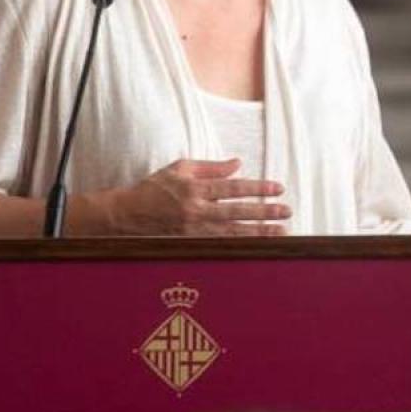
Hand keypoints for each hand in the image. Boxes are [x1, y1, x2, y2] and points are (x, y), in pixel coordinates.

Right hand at [104, 158, 289, 235]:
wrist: (123, 217)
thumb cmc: (152, 189)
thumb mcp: (179, 169)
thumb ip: (210, 167)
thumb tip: (238, 163)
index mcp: (194, 189)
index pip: (233, 188)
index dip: (257, 188)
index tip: (278, 188)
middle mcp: (195, 211)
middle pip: (237, 212)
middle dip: (264, 212)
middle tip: (287, 212)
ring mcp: (192, 231)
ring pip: (231, 233)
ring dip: (258, 233)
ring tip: (281, 232)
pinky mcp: (188, 245)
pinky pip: (218, 247)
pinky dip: (239, 247)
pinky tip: (256, 248)